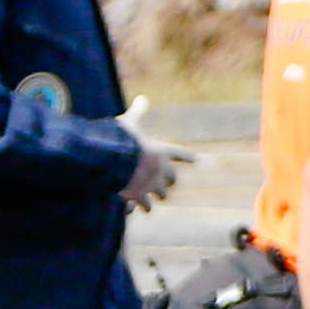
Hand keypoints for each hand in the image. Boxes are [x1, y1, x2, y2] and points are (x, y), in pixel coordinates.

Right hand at [120, 93, 183, 211]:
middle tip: (167, 186)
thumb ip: (137, 113)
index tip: (196, 159)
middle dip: (169, 183)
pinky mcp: (137, 197)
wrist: (113, 161)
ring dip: (153, 200)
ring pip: (159, 197)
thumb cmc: (122, 139)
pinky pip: (139, 206)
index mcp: (161, 152)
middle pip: (171, 180)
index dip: (186, 156)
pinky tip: (129, 210)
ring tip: (148, 206)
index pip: (179, 153)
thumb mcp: (130, 123)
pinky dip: (132, 208)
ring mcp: (150, 186)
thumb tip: (142, 98)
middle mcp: (160, 171)